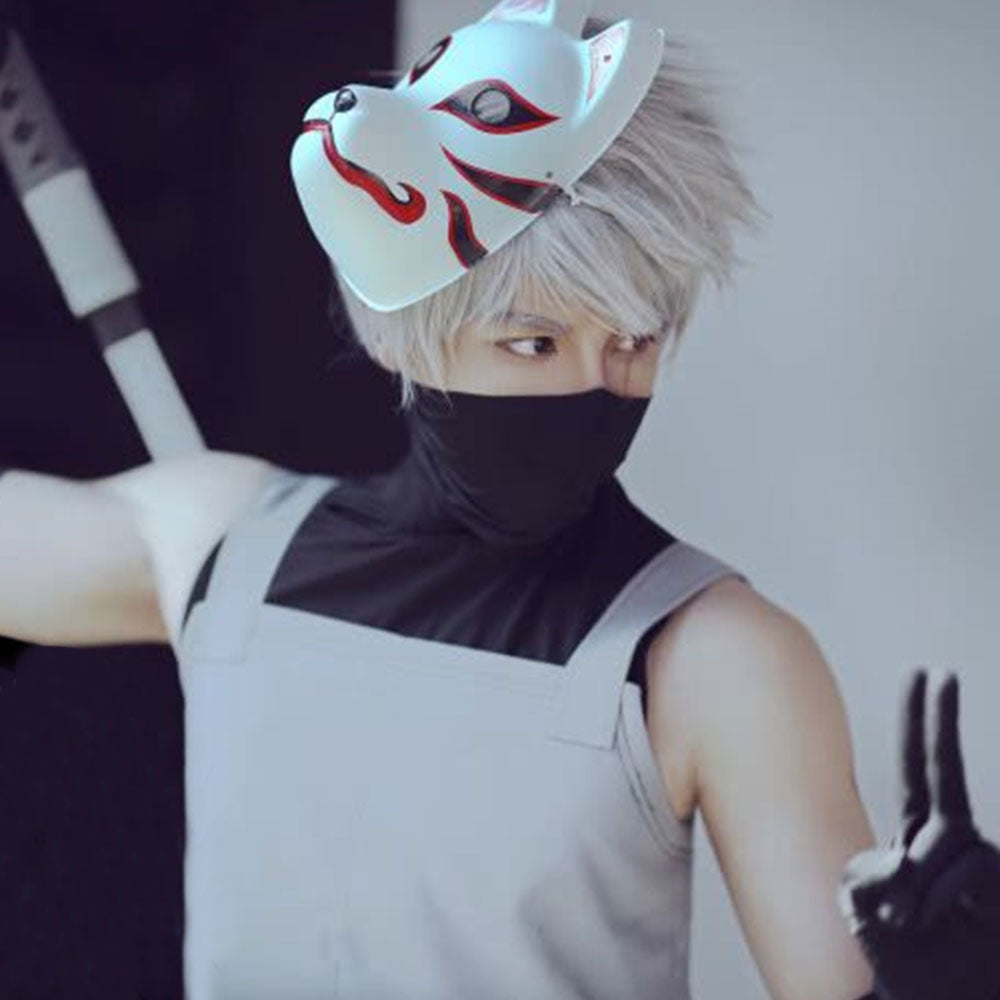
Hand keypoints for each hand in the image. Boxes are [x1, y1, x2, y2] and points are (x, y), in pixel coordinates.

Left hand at [838, 669, 999, 999]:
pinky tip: (932, 924)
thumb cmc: (899, 957)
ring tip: (904, 924)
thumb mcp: (861, 905)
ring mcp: (980, 860)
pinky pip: (961, 869)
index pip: (919, 768)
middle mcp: (953, 839)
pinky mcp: (996, 882)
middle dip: (941, 720)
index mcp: (917, 836)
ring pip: (940, 841)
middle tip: (943, 671)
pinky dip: (933, 897)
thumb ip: (868, 873)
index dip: (923, 722)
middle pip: (943, 774)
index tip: (926, 676)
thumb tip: (901, 856)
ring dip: (911, 885)